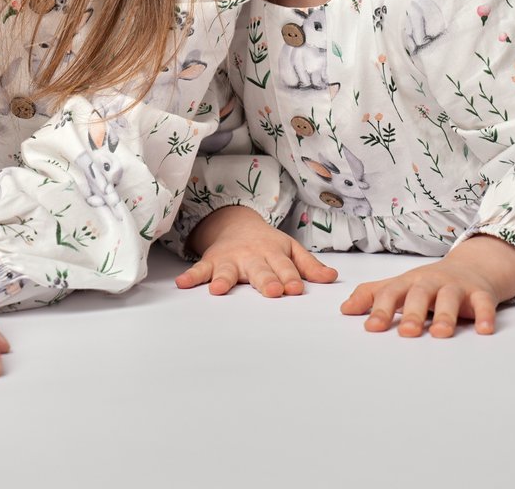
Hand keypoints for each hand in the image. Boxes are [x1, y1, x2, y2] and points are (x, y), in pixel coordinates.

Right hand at [175, 204, 337, 296]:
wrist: (236, 223)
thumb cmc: (268, 244)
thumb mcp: (290, 249)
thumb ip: (309, 265)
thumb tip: (332, 278)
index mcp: (274, 253)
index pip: (285, 267)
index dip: (290, 277)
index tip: (294, 288)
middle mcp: (252, 255)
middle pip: (259, 270)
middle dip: (265, 280)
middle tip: (272, 290)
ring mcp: (230, 259)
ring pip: (228, 270)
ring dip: (224, 279)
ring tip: (220, 289)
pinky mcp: (212, 262)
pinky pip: (200, 269)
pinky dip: (192, 276)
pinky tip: (183, 284)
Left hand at [340, 234, 514, 336]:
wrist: (471, 266)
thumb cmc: (428, 283)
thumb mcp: (400, 286)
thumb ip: (372, 296)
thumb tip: (344, 309)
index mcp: (409, 282)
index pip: (391, 293)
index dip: (381, 310)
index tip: (372, 328)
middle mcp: (431, 282)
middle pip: (420, 293)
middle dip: (413, 312)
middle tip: (406, 332)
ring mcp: (456, 286)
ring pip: (450, 298)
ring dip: (446, 315)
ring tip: (441, 334)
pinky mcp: (480, 293)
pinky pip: (484, 303)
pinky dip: (485, 315)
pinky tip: (484, 330)